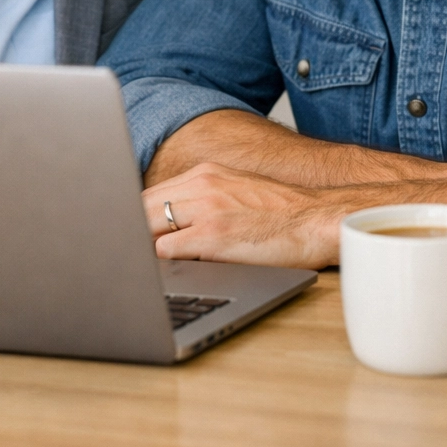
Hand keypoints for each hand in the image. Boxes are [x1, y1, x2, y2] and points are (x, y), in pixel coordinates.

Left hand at [143, 162, 344, 269]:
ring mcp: (206, 209)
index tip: (127, 233)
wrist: (319, 221)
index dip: (134, 217)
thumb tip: (171, 224)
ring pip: (146, 227)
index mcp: (205, 173)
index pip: (151, 193)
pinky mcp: (213, 236)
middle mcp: (202, 184)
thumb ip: (203, 200)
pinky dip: (162, 264)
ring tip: (143, 266)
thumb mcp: (237, 191)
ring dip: (143, 250)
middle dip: (130, 232)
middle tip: (128, 256)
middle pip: (141, 207)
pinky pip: (166, 251)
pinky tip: (170, 273)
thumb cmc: (283, 215)